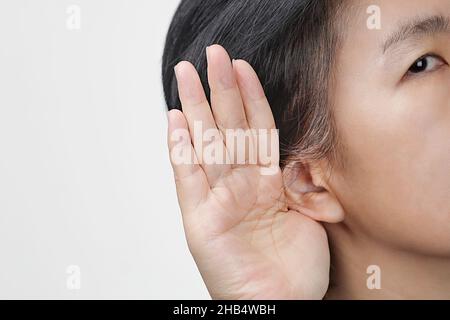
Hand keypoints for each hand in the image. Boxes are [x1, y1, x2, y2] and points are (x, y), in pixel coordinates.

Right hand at [167, 45, 329, 299]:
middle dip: (219, 89)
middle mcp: (238, 185)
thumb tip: (296, 154)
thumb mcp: (308, 214)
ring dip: (196, 108)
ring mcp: (218, 199)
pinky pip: (187, 178)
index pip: (256, 129)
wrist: (281, 304)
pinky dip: (179, 150)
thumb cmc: (296, 267)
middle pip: (227, 128)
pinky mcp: (200, 220)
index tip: (243, 66)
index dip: (251, 97)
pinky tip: (174, 122)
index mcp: (264, 182)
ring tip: (185, 74)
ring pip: (205, 145)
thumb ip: (297, 181)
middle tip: (211, 54)